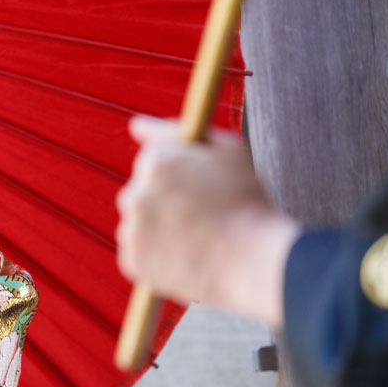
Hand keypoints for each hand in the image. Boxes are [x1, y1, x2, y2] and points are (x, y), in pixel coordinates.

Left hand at [114, 115, 297, 326]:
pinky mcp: (134, 261)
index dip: (180, 171)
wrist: (255, 261)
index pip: (153, 157)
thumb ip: (175, 130)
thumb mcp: (226, 151)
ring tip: (195, 235)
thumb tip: (135, 125)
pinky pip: (139, 250)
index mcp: (155, 162)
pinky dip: (155, 253)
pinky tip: (185, 254)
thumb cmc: (247, 201)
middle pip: (141, 189)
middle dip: (164, 197)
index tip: (200, 187)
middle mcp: (134, 194)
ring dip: (157, 224)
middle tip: (199, 213)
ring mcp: (132, 230)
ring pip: (139, 220)